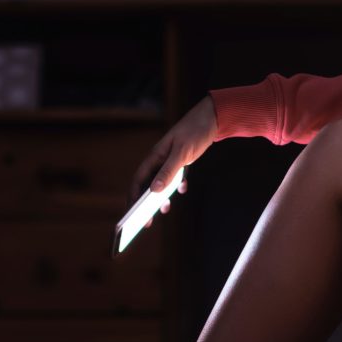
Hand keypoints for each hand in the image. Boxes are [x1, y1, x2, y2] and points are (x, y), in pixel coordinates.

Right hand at [129, 96, 216, 220]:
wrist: (211, 118)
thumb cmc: (194, 132)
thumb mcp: (182, 153)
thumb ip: (168, 171)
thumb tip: (154, 191)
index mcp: (155, 156)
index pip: (138, 180)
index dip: (133, 197)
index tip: (131, 215)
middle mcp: (160, 159)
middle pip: (147, 184)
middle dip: (144, 203)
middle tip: (145, 223)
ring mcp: (170, 159)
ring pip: (161, 182)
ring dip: (161, 197)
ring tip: (164, 209)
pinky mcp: (182, 160)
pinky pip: (176, 176)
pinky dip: (178, 185)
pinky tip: (183, 190)